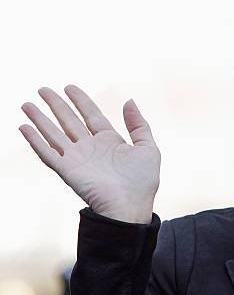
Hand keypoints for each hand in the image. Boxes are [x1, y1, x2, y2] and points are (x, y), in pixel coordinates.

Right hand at [19, 84, 160, 223]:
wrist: (130, 207)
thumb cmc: (142, 182)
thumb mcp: (148, 148)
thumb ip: (139, 125)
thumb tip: (129, 100)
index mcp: (110, 141)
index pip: (91, 115)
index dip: (81, 100)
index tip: (69, 87)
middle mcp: (91, 148)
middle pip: (69, 120)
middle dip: (56, 105)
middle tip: (43, 89)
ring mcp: (78, 158)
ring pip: (54, 133)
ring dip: (40, 119)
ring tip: (26, 104)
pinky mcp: (67, 170)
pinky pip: (47, 153)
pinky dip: (35, 140)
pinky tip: (24, 127)